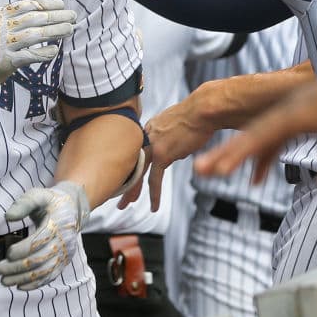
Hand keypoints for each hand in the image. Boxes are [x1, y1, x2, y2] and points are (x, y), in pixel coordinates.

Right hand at [0, 0, 75, 103]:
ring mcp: (1, 44)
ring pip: (35, 35)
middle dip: (56, 16)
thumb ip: (12, 19)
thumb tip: (41, 11)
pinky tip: (55, 51)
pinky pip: (29, 56)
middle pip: (34, 18)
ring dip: (55, 32)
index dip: (47, 3)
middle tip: (73, 16)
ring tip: (70, 30)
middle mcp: (0, 27)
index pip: (27, 4)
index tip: (62, 4)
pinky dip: (44, 53)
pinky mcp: (4, 62)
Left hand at [0, 181, 89, 289]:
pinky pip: (50, 276)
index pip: (40, 240)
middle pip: (40, 259)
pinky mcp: (64, 261)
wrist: (72, 209)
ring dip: (23, 278)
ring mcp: (65, 253)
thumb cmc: (50, 202)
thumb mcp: (38, 195)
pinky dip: (35, 284)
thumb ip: (23, 204)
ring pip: (44, 271)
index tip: (8, 253)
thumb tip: (8, 217)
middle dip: (18, 267)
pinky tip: (20, 286)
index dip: (23, 249)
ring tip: (4, 281)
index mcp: (58, 223)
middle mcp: (64, 240)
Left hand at [118, 92, 216, 210]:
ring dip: (130, 191)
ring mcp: (153, 145)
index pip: (134, 151)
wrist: (202, 109)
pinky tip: (154, 207)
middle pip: (130, 163)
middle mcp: (146, 136)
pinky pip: (155, 180)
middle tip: (114, 193)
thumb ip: (170, 136)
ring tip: (123, 205)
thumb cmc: (196, 113)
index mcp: (149, 128)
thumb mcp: (176, 123)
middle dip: (122, 180)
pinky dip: (154, 195)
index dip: (129, 165)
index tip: (124, 175)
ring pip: (136, 173)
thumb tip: (175, 150)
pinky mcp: (162, 154)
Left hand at [193, 69, 316, 189]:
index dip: (261, 161)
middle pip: (254, 137)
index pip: (273, 141)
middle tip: (204, 170)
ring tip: (204, 170)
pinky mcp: (298, 114)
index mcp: (304, 116)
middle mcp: (292, 111)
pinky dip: (245, 149)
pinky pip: (265, 134)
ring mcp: (293, 111)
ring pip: (253, 136)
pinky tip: (228, 162)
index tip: (253, 181)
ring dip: (228, 154)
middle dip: (229, 156)